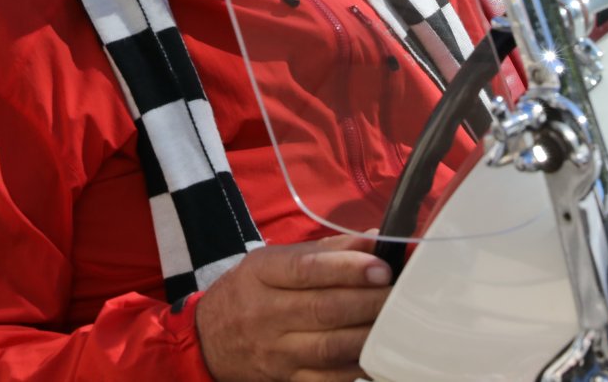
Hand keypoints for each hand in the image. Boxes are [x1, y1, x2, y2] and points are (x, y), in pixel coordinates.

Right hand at [196, 233, 392, 381]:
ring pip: (330, 347)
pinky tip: (376, 353)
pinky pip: (328, 378)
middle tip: (399, 293)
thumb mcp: (273, 260)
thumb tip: (375, 239)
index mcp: (262, 273)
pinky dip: (356, 368)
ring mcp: (276, 351)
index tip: (382, 266)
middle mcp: (266, 313)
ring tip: (395, 321)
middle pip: (324, 309)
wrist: (208, 338)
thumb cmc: (250, 291)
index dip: (348, 268)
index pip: (307, 269)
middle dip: (369, 301)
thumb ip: (326, 250)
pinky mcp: (287, 380)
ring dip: (369, 335)